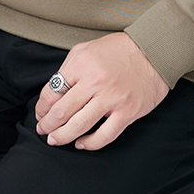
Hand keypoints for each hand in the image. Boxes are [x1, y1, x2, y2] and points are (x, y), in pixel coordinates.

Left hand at [34, 33, 168, 151]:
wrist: (153, 50)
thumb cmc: (117, 50)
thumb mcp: (85, 49)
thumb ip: (68, 70)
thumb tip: (53, 94)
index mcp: (81, 64)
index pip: (51, 92)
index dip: (41, 107)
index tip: (40, 113)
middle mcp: (94, 82)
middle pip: (62, 112)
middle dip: (47, 125)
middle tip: (42, 130)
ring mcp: (112, 99)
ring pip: (79, 126)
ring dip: (62, 137)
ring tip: (54, 140)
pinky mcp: (127, 112)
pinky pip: (104, 135)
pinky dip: (89, 143)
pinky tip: (81, 143)